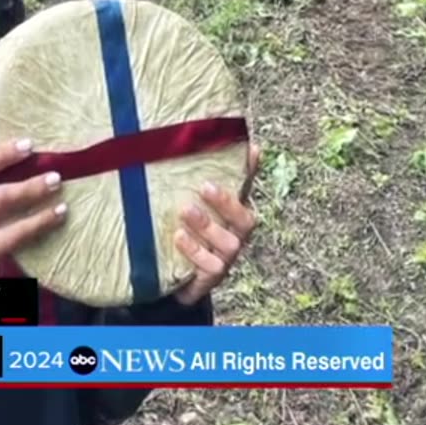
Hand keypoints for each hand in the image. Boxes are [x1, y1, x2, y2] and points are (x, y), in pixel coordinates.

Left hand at [172, 144, 261, 304]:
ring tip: (185, 211)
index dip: (251, 171)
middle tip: (205, 186)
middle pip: (245, 219)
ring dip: (207, 225)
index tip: (253, 149)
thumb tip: (192, 145)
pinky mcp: (209, 277)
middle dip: (227, 202)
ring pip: (228, 243)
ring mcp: (225, 258)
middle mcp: (234, 236)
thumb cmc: (185, 235)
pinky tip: (179, 237)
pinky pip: (210, 266)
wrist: (172, 278)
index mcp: (232, 215)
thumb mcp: (184, 206)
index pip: (246, 190)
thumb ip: (189, 180)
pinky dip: (195, 251)